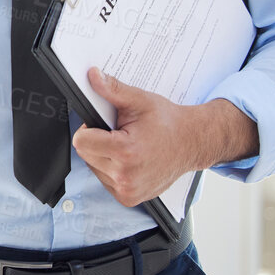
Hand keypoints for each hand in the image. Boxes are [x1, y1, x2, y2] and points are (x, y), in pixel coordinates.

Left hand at [70, 67, 205, 207]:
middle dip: (97, 141)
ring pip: (94, 168)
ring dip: (104, 156)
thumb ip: (113, 89)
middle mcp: (125, 176)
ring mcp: (128, 191)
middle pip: (86, 154)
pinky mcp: (129, 198)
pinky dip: (113, 169)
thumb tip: (92, 76)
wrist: (193, 143)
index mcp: (125, 152)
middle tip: (120, 134)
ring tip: (128, 147)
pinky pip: (105, 180)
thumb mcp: (140, 101)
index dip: (90, 129)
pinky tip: (131, 160)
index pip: (81, 142)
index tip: (106, 124)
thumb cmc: (169, 123)